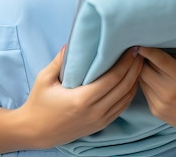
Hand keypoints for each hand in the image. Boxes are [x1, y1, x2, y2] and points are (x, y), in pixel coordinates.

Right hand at [20, 46, 142, 147]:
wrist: (35, 131)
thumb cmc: (39, 103)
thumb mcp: (44, 78)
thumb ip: (59, 60)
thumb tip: (72, 43)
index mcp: (82, 100)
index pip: (112, 79)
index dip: (125, 63)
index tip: (131, 49)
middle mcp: (94, 112)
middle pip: (124, 88)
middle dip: (134, 68)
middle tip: (140, 51)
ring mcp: (99, 120)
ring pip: (126, 99)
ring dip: (135, 80)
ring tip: (138, 63)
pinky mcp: (100, 125)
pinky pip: (121, 108)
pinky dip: (129, 94)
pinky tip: (131, 81)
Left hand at [137, 47, 175, 142]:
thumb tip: (163, 49)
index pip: (157, 58)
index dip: (145, 49)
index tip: (138, 41)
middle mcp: (168, 92)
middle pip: (143, 68)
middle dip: (142, 58)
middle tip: (143, 51)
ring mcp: (161, 104)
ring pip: (141, 79)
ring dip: (142, 69)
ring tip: (146, 62)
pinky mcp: (157, 112)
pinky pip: (144, 91)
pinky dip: (145, 81)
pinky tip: (152, 77)